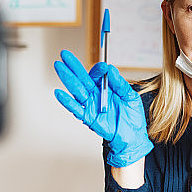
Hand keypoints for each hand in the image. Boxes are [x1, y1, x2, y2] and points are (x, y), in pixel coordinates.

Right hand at [54, 50, 152, 167]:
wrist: (132, 137)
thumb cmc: (132, 116)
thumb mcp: (130, 96)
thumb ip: (120, 83)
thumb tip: (110, 69)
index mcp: (106, 87)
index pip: (97, 74)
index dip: (98, 70)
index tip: (103, 68)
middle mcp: (96, 94)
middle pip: (82, 78)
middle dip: (73, 66)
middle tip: (64, 54)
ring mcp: (90, 105)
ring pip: (76, 89)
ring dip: (67, 78)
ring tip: (59, 66)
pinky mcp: (88, 117)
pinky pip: (75, 108)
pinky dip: (67, 101)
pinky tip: (59, 92)